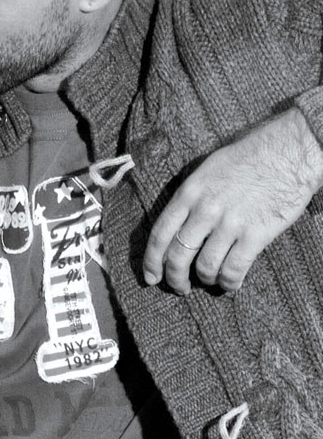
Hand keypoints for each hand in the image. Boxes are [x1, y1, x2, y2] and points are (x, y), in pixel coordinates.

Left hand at [143, 106, 322, 294]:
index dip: (152, 261)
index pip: (160, 234)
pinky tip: (231, 284)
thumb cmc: (249, 156)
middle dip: (174, 279)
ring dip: (205, 280)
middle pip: (178, 256)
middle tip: (180, 288)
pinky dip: (229, 283)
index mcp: (189, 193)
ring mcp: (230, 223)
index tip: (150, 277)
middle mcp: (205, 210)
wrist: (289, 150)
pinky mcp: (255, 234)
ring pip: (205, 267)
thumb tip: (178, 224)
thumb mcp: (208, 169)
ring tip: (210, 281)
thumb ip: (191, 197)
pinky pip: (234, 269)